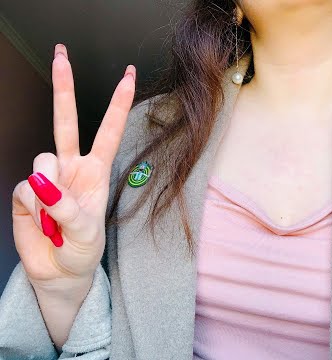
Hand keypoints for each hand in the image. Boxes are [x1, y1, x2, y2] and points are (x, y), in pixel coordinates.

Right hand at [11, 44, 135, 294]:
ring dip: (48, 190)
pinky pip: (26, 187)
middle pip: (65, 121)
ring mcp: (47, 177)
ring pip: (41, 160)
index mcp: (96, 171)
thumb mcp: (86, 232)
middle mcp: (71, 167)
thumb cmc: (83, 251)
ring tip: (56, 219)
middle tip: (61, 54)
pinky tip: (41, 221)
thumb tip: (41, 180)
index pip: (108, 131)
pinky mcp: (26, 192)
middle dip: (63, 87)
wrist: (61, 272)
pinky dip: (34, 206)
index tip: (127, 76)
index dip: (117, 104)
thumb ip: (65, 206)